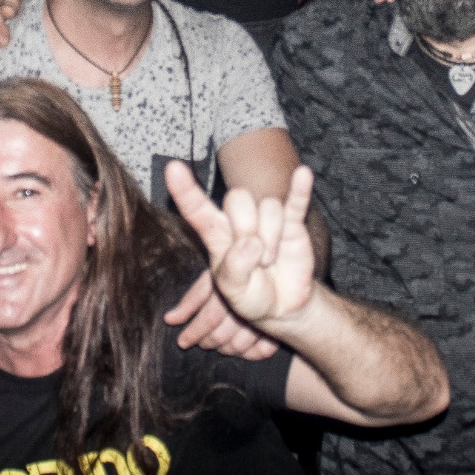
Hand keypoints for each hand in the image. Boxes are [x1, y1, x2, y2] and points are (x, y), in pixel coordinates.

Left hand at [164, 269, 277, 358]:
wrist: (280, 264)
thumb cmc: (236, 271)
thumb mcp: (214, 278)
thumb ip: (192, 298)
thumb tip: (170, 320)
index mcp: (228, 288)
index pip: (209, 317)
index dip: (194, 332)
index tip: (182, 342)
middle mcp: (246, 303)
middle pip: (222, 335)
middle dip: (208, 342)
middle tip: (201, 344)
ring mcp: (265, 316)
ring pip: (239, 345)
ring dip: (228, 349)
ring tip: (221, 348)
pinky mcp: (280, 327)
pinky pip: (263, 350)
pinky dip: (252, 354)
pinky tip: (245, 352)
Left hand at [168, 159, 316, 328]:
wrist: (283, 306)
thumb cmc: (251, 295)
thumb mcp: (233, 291)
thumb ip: (234, 269)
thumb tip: (251, 243)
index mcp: (217, 235)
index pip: (197, 209)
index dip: (185, 191)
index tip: (172, 168)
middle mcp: (240, 221)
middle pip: (238, 199)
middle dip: (246, 228)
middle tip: (255, 260)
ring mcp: (267, 219)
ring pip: (268, 206)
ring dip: (271, 237)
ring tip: (269, 261)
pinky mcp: (293, 224)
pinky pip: (297, 201)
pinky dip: (300, 189)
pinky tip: (303, 174)